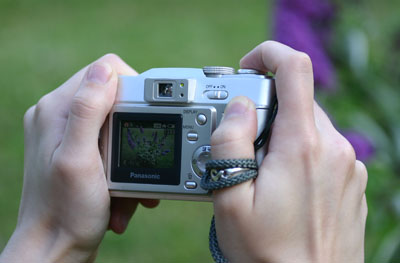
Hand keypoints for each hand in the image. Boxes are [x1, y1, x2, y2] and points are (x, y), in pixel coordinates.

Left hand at [0, 54, 158, 262]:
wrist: (54, 247)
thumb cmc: (66, 212)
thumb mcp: (80, 160)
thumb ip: (88, 110)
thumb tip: (105, 69)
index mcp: (56, 109)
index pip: (104, 71)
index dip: (131, 88)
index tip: (141, 119)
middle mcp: (58, 115)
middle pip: (112, 98)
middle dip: (133, 129)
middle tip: (136, 159)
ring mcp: (66, 133)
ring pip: (114, 122)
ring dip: (128, 152)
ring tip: (127, 184)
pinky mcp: (75, 149)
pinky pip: (108, 142)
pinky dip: (120, 164)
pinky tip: (120, 190)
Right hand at [211, 41, 366, 261]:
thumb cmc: (267, 253)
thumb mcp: (230, 198)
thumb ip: (229, 141)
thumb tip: (239, 105)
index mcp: (303, 146)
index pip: (294, 69)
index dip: (268, 56)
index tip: (247, 70)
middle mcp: (335, 149)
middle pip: (297, 101)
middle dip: (265, 111)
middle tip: (242, 145)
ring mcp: (348, 166)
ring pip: (309, 127)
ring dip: (281, 136)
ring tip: (261, 175)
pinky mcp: (351, 182)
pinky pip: (322, 150)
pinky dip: (299, 155)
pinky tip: (284, 188)